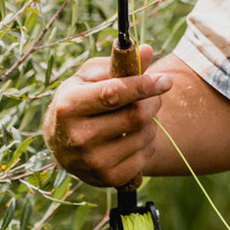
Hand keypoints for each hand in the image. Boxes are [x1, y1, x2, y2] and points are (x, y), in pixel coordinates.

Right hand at [42, 44, 172, 187]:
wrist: (63, 142)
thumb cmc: (82, 97)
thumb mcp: (91, 75)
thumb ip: (119, 62)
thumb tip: (146, 51)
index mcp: (69, 106)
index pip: (113, 94)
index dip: (143, 85)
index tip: (166, 80)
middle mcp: (76, 137)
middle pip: (136, 115)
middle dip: (152, 100)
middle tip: (152, 93)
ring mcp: (91, 162)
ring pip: (145, 134)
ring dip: (150, 120)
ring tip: (135, 116)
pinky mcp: (106, 179)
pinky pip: (146, 154)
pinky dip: (148, 141)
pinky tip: (132, 136)